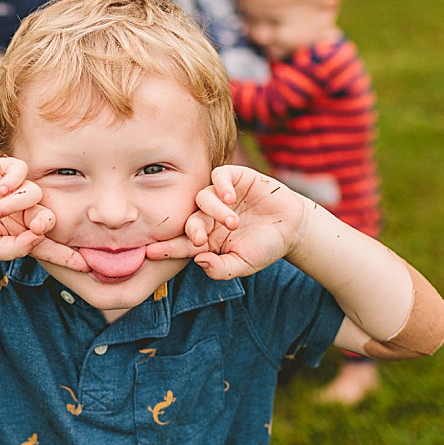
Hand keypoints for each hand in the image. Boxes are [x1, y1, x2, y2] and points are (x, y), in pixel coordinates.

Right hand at [0, 159, 89, 271]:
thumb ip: (16, 248)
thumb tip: (39, 236)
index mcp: (23, 234)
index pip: (50, 245)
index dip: (67, 255)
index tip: (87, 264)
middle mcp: (23, 212)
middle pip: (49, 216)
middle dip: (46, 222)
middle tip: (34, 225)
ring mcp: (14, 191)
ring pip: (35, 193)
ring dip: (16, 203)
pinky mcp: (3, 170)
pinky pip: (22, 170)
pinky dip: (14, 179)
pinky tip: (0, 188)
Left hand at [146, 165, 304, 279]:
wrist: (293, 227)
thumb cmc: (265, 247)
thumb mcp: (244, 264)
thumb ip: (222, 269)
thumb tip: (199, 263)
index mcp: (207, 238)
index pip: (182, 243)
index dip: (167, 248)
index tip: (151, 253)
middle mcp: (209, 216)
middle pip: (190, 219)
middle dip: (192, 229)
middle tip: (201, 239)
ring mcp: (221, 196)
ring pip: (203, 198)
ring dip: (215, 210)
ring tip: (233, 222)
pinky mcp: (235, 178)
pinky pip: (219, 175)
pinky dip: (221, 185)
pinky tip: (231, 197)